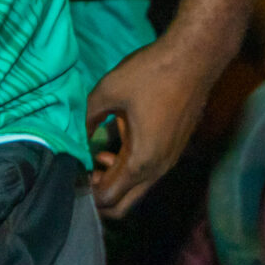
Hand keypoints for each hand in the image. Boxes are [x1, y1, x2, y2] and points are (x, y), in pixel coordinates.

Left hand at [84, 37, 219, 218]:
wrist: (194, 59)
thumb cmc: (150, 75)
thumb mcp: (108, 92)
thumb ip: (87, 119)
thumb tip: (75, 138)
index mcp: (140, 161)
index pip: (109, 199)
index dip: (86, 193)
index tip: (71, 175)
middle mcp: (157, 170)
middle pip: (123, 205)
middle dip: (100, 195)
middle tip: (82, 173)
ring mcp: (169, 161)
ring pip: (136, 190)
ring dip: (115, 181)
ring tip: (96, 157)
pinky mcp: (174, 150)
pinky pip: (147, 174)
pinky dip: (128, 170)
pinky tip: (116, 146)